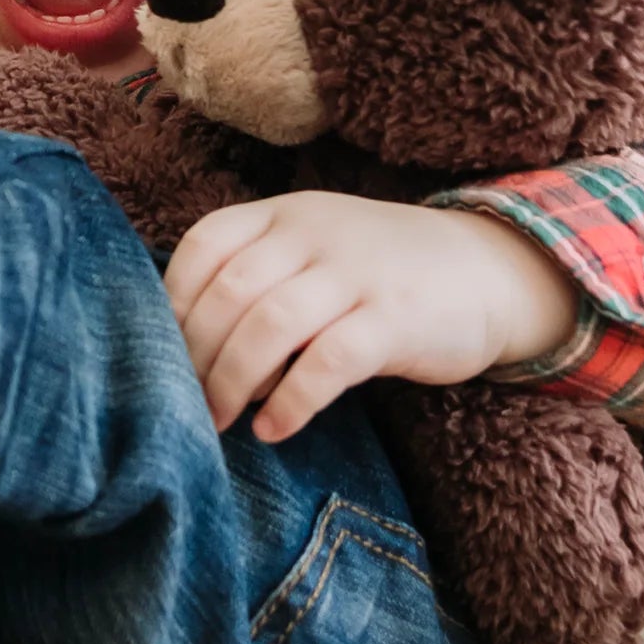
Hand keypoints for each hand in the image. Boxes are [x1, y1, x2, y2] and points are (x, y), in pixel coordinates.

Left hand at [163, 192, 576, 442]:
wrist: (487, 270)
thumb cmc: (377, 273)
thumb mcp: (312, 252)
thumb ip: (256, 278)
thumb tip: (180, 347)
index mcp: (283, 214)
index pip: (204, 245)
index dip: (171, 302)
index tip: (156, 353)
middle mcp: (314, 233)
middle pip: (229, 291)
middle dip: (195, 354)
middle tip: (181, 404)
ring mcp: (357, 272)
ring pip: (270, 324)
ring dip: (233, 380)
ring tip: (219, 421)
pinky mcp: (395, 318)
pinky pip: (329, 362)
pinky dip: (292, 401)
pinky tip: (274, 429)